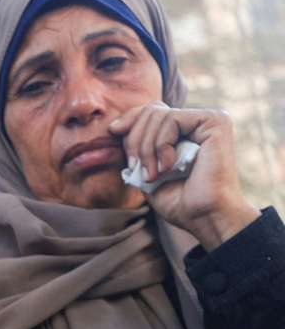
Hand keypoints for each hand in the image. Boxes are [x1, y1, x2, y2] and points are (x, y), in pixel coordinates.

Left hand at [110, 102, 258, 248]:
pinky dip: (161, 145)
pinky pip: (171, 119)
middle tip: (137, 168)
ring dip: (146, 149)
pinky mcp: (215, 122)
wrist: (205, 217)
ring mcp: (209, 119)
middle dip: (134, 140)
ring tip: (153, 175)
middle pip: (150, 110)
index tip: (113, 133)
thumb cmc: (179, 201)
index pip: (150, 111)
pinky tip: (168, 167)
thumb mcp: (147, 171)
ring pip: (156, 114)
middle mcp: (199, 121)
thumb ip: (137, 147)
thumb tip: (115, 126)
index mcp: (185, 130)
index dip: (129, 120)